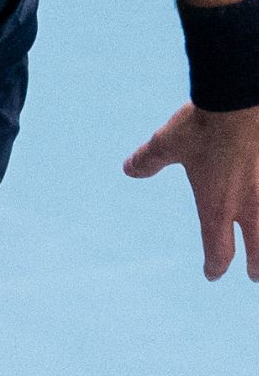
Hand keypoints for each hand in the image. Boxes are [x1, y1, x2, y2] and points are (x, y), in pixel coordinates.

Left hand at [124, 102, 258, 278]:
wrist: (241, 99)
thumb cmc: (202, 125)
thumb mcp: (165, 144)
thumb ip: (147, 161)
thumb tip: (129, 170)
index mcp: (217, 205)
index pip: (218, 249)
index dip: (215, 265)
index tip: (213, 274)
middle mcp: (249, 204)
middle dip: (256, 266)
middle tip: (254, 277)